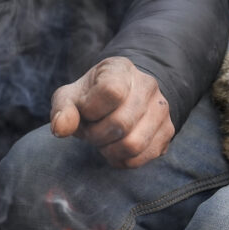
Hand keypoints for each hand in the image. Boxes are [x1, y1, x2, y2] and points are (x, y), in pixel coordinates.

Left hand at [49, 57, 173, 168]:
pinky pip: (143, 158)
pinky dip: (122, 160)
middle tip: (91, 132)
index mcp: (121, 69)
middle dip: (97, 136)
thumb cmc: (90, 98)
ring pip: (134, 144)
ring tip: (104, 141)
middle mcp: (147, 84)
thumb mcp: (70, 97)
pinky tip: (116, 149)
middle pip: (121, 124)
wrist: (119, 100)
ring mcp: (161, 108)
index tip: (85, 111)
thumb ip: (62, 110)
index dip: (91, 110)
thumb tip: (60, 129)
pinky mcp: (168, 130)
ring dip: (110, 150)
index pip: (111, 92)